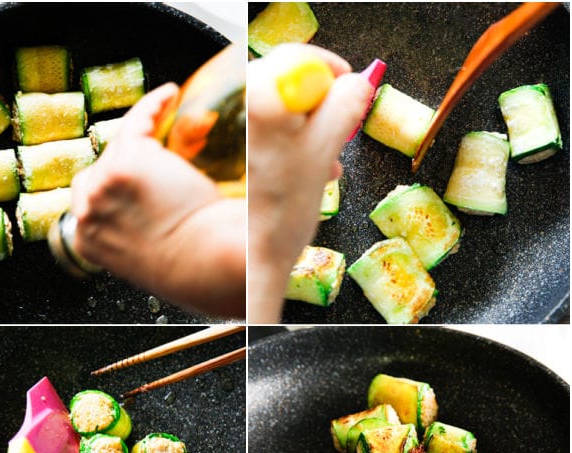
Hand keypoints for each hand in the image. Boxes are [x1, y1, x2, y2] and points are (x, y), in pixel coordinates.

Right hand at [70, 83, 245, 318]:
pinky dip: (154, 106)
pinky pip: (138, 122)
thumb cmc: (190, 268)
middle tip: (151, 162)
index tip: (128, 183)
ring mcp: (104, 184)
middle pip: (97, 171)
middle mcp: (88, 213)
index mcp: (88, 243)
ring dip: (143, 136)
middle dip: (122, 163)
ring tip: (167, 118)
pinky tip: (170, 95)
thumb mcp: (146, 258)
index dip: (108, 189)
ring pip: (120, 148)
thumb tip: (147, 216)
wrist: (202, 262)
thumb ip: (133, 234)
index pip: (87, 204)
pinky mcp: (128, 160)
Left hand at [248, 44, 374, 322]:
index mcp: (264, 97)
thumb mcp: (325, 155)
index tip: (349, 91)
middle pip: (289, 81)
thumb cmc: (280, 216)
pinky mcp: (227, 148)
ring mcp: (230, 127)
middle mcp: (238, 104)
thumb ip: (346, 106)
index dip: (332, 74)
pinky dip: (286, 142)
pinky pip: (263, 127)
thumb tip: (360, 82)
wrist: (246, 259)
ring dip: (304, 128)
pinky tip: (299, 171)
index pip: (303, 59)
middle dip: (318, 106)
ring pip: (278, 107)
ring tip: (320, 164)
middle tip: (335, 138)